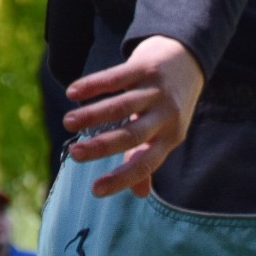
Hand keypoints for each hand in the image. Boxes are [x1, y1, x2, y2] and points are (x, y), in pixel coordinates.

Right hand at [63, 35, 205, 197]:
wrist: (187, 61)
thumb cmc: (168, 106)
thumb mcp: (166, 133)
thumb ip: (146, 158)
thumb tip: (140, 194)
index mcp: (171, 138)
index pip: (147, 163)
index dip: (123, 178)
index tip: (96, 190)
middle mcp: (167, 116)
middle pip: (133, 136)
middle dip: (102, 147)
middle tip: (75, 154)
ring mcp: (157, 91)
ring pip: (122, 106)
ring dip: (93, 116)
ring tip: (68, 123)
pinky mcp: (145, 68)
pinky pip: (116, 78)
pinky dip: (93, 85)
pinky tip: (73, 93)